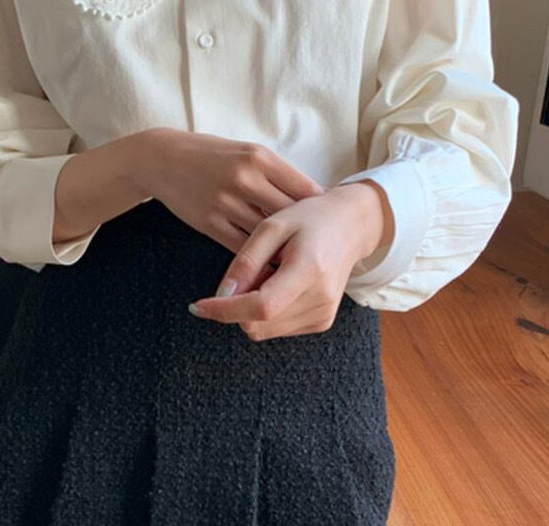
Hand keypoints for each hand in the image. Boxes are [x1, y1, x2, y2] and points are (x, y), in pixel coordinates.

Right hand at [139, 128, 325, 253]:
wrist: (162, 159)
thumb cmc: (211, 155)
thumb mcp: (246, 152)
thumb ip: (276, 173)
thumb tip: (310, 198)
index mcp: (260, 158)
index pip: (304, 188)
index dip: (320, 208)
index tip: (329, 220)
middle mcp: (245, 179)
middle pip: (290, 214)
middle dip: (306, 231)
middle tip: (321, 246)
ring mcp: (226, 203)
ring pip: (268, 235)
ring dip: (283, 249)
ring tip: (300, 260)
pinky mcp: (210, 223)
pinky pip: (243, 247)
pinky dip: (258, 258)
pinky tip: (269, 264)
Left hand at [187, 181, 392, 340]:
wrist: (351, 226)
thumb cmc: (310, 219)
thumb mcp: (272, 227)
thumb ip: (246, 261)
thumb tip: (221, 295)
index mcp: (310, 271)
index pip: (261, 306)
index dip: (225, 310)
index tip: (197, 306)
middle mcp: (320, 300)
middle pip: (257, 324)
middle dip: (237, 304)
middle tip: (250, 269)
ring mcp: (323, 316)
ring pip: (263, 330)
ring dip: (252, 307)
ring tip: (270, 271)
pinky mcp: (321, 322)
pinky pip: (276, 328)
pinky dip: (267, 310)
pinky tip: (279, 282)